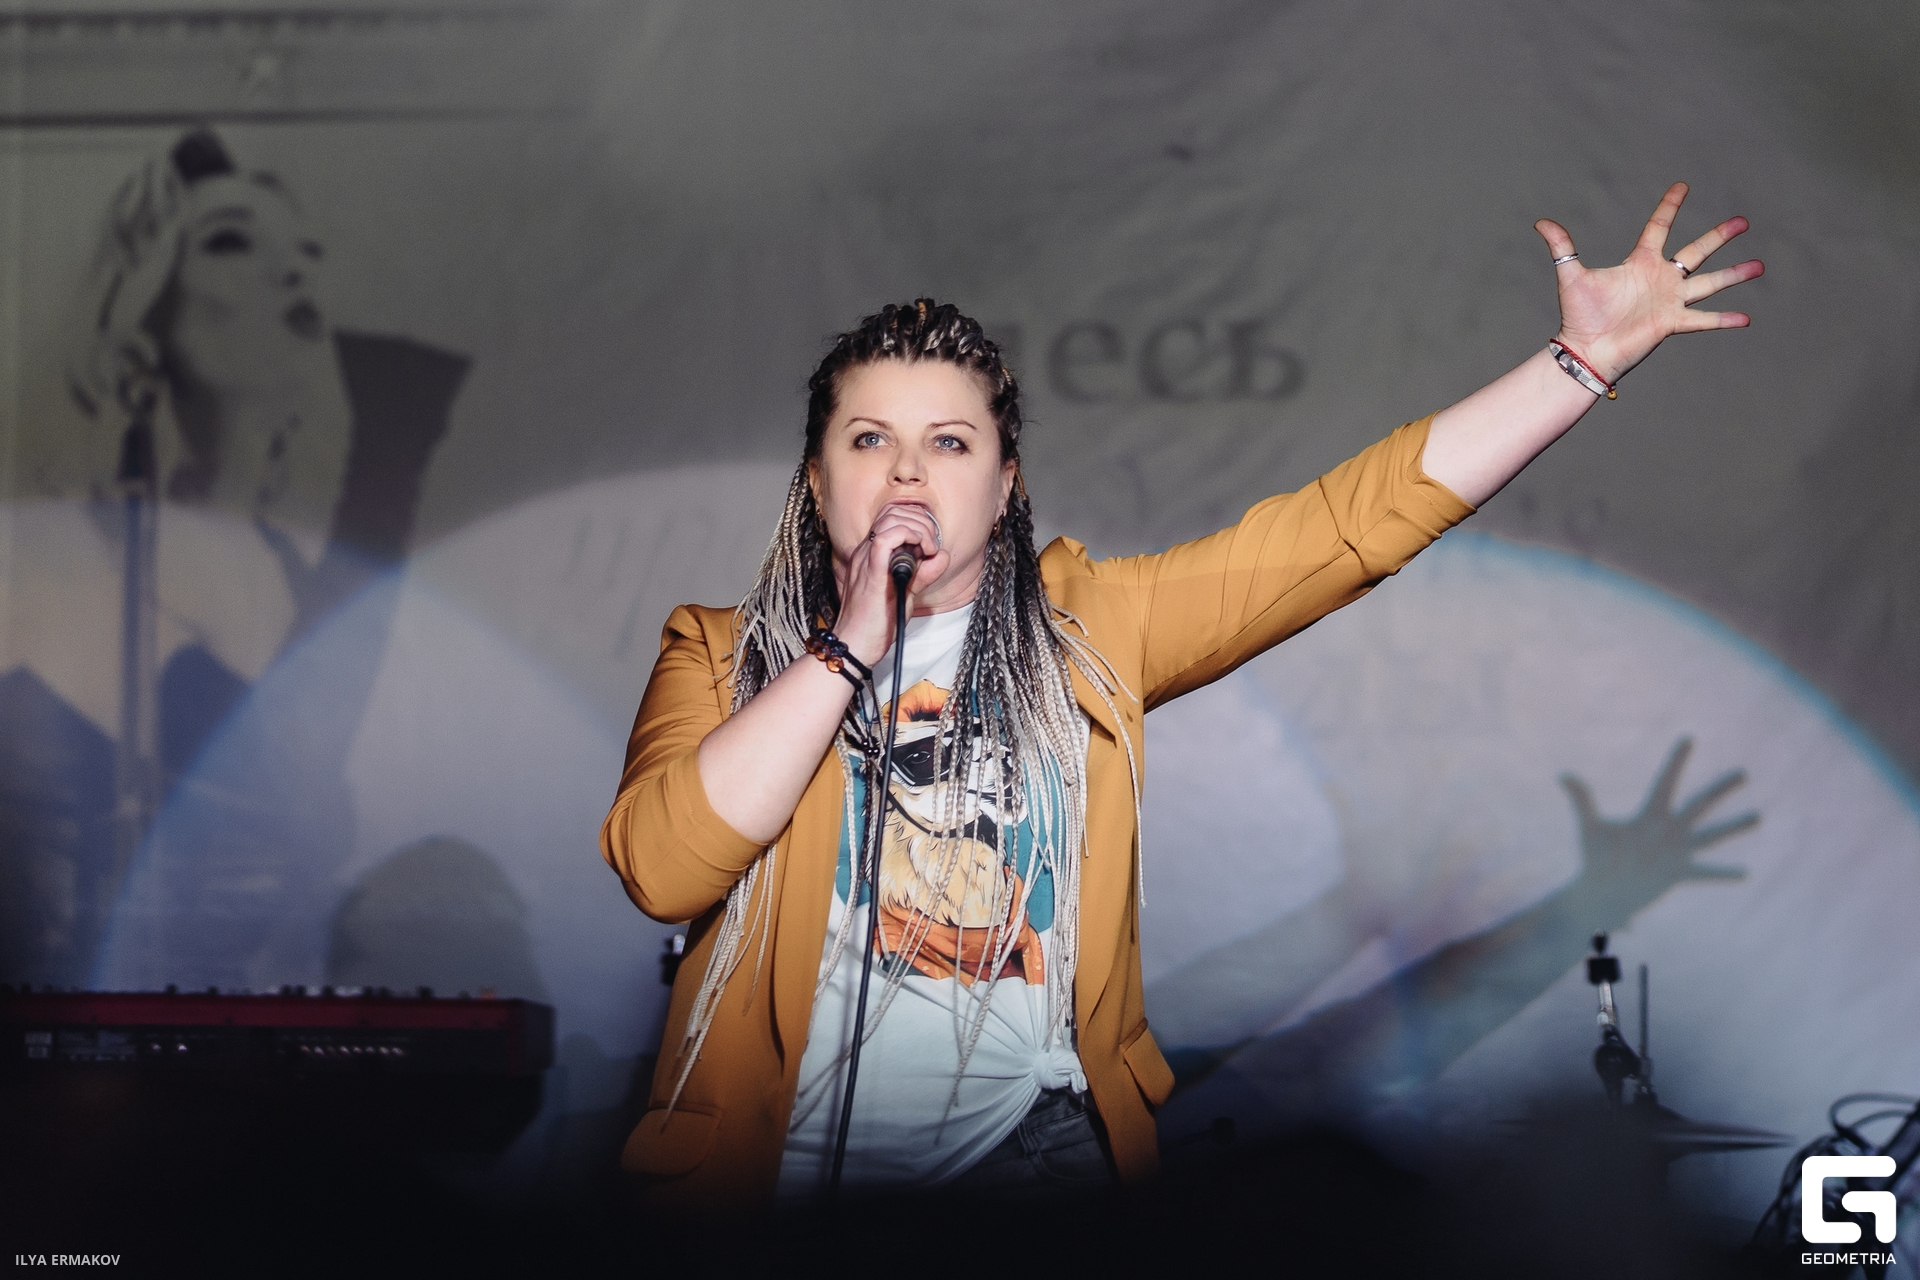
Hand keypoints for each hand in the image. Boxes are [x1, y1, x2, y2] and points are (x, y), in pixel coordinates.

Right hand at [833, 501, 948, 666]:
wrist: (855, 644)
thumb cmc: (876, 624)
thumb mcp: (906, 592)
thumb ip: (922, 572)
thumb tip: (942, 555)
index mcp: (871, 554)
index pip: (892, 517)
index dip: (917, 521)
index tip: (931, 544)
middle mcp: (865, 551)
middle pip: (893, 511)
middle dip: (921, 521)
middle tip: (933, 545)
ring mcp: (865, 558)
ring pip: (891, 518)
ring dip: (918, 527)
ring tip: (929, 548)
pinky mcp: (870, 570)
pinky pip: (887, 538)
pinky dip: (910, 536)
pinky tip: (923, 551)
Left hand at [1536, 182, 1763, 384]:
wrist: (1585, 349)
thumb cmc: (1578, 316)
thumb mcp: (1571, 276)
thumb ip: (1562, 247)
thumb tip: (1540, 223)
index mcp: (1640, 262)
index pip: (1659, 227)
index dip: (1670, 206)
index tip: (1682, 186)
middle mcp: (1660, 278)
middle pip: (1697, 250)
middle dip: (1720, 236)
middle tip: (1744, 220)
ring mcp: (1670, 300)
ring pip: (1709, 282)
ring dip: (1734, 275)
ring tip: (1759, 265)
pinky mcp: (1672, 323)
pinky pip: (1703, 319)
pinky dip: (1723, 319)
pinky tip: (1746, 318)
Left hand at [1560, 737, 1755, 921]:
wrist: (1601, 892)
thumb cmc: (1594, 858)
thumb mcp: (1591, 830)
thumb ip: (1581, 802)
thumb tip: (1562, 775)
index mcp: (1649, 816)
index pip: (1666, 783)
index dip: (1676, 761)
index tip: (1688, 738)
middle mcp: (1667, 830)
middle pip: (1699, 805)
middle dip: (1720, 790)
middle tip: (1743, 773)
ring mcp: (1676, 852)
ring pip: (1712, 836)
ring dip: (1735, 827)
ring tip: (1758, 816)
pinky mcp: (1679, 874)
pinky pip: (1706, 874)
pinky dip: (1724, 875)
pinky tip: (1744, 873)